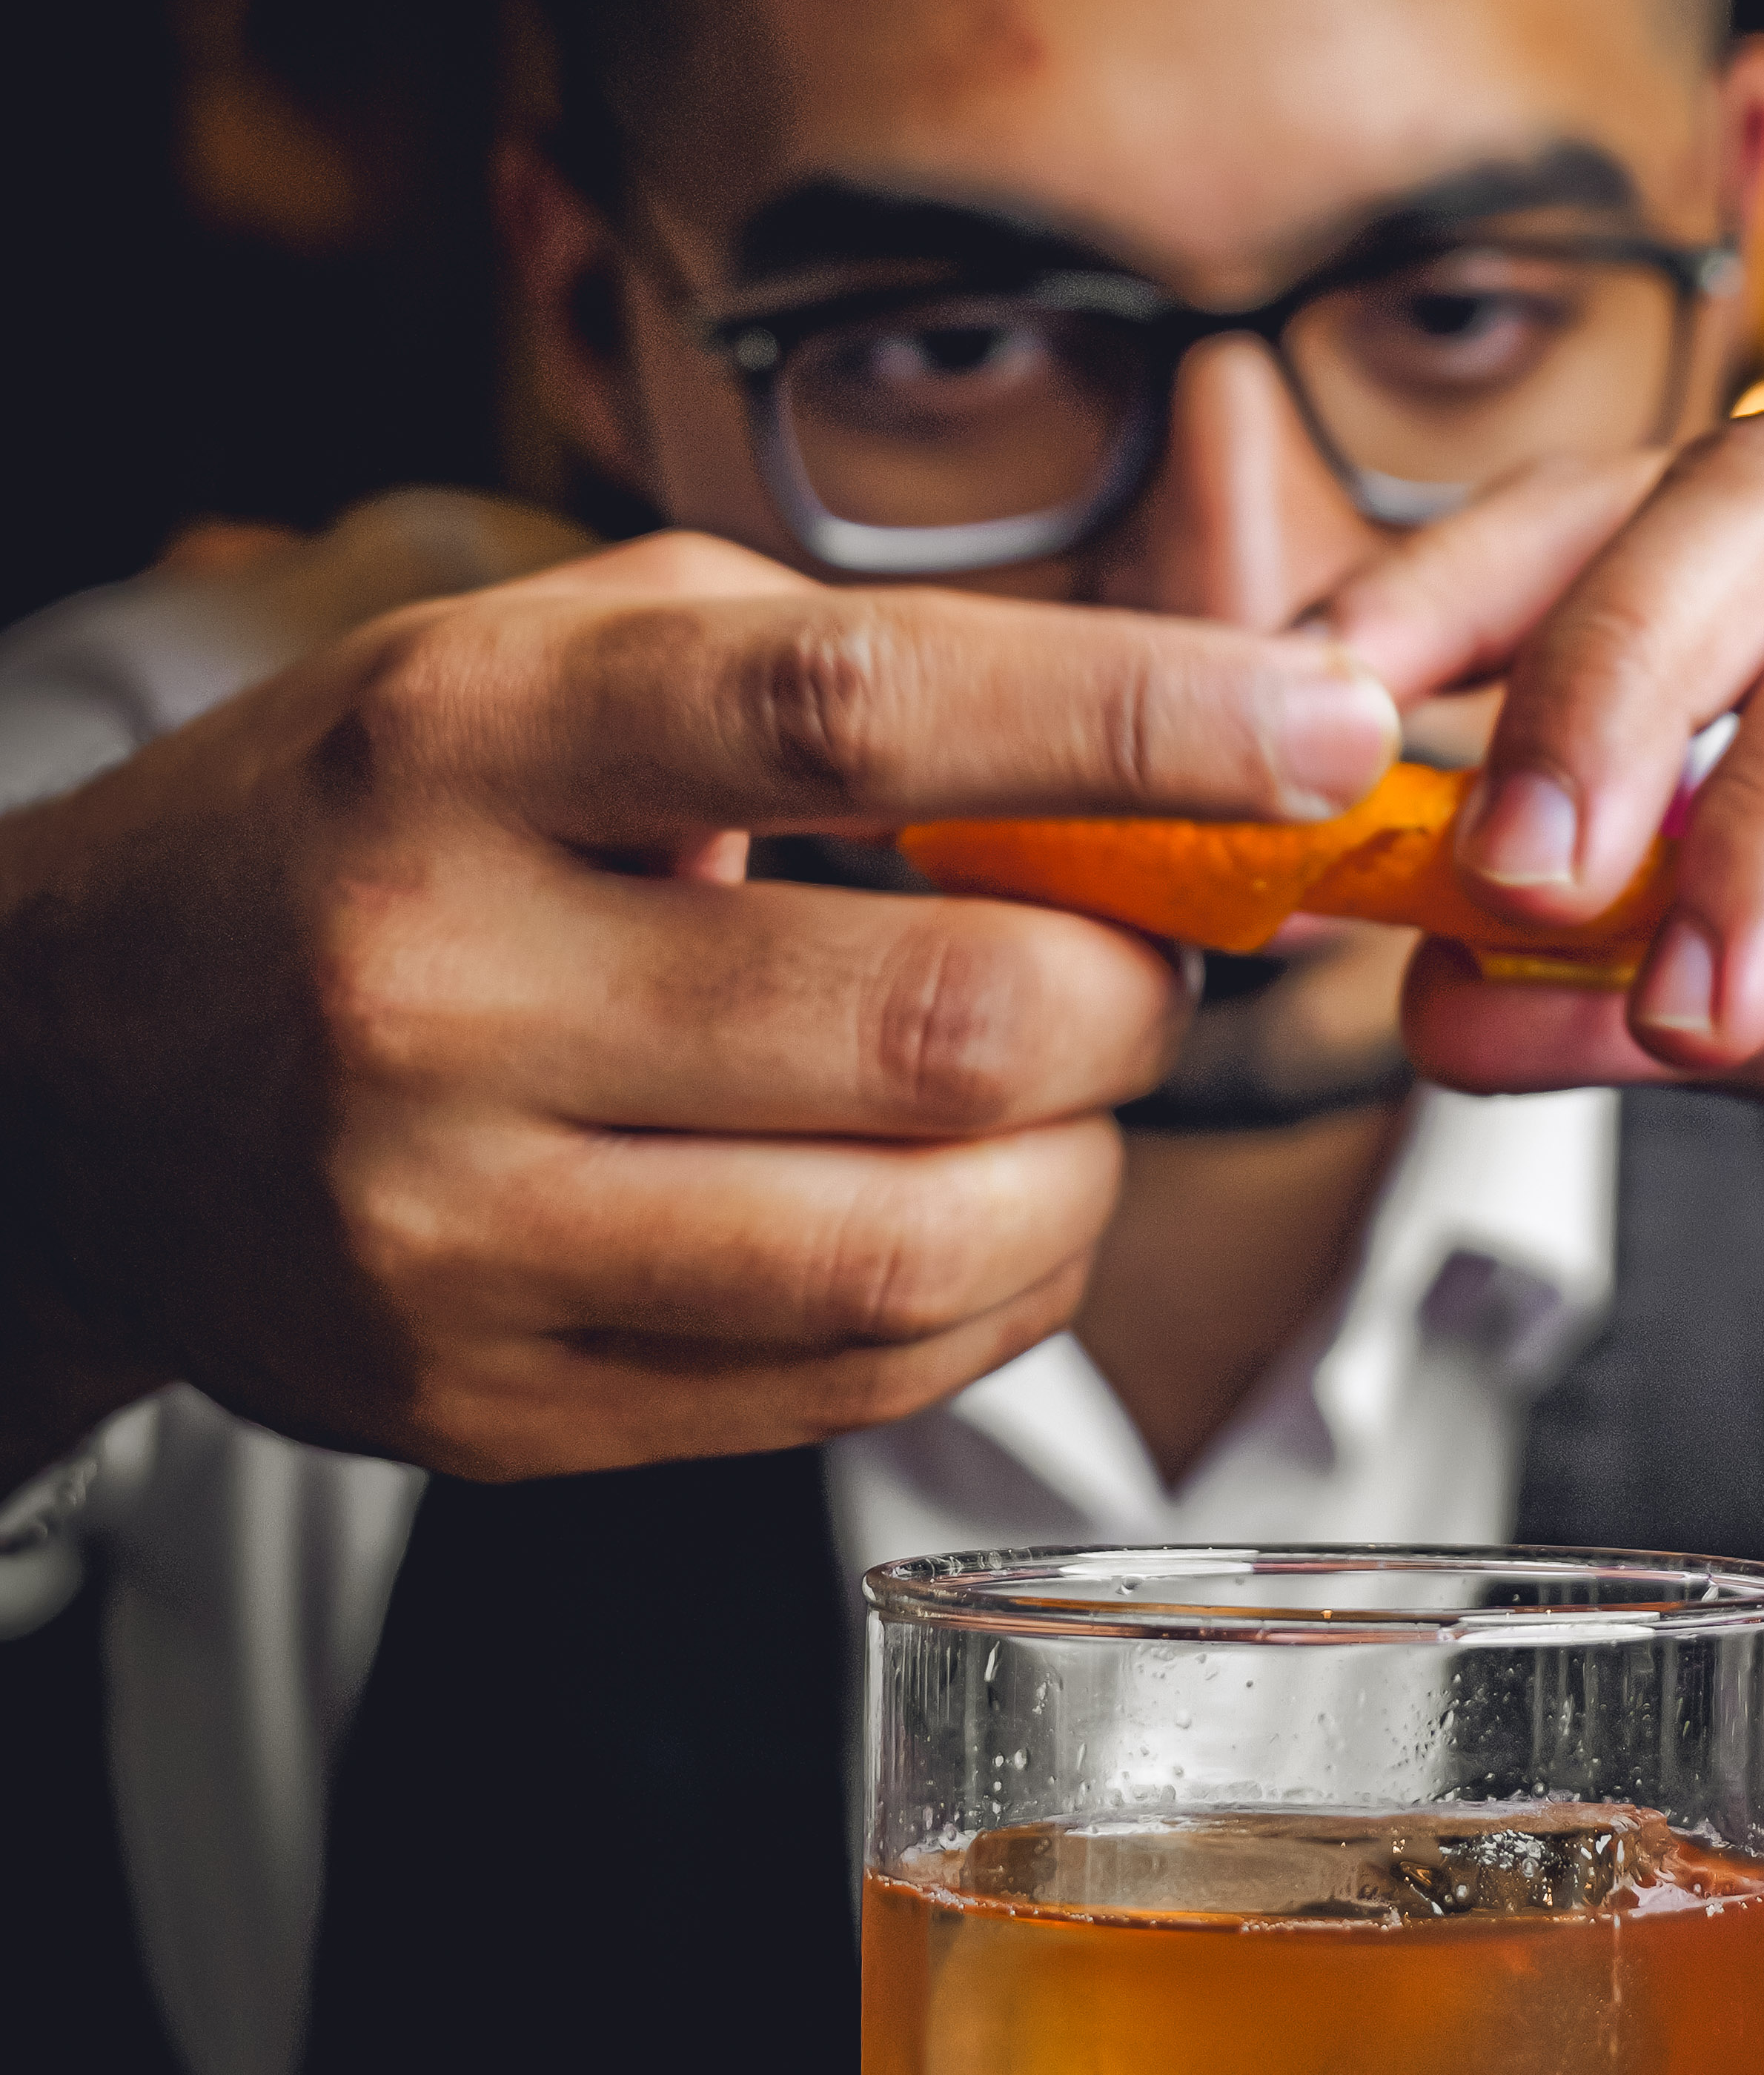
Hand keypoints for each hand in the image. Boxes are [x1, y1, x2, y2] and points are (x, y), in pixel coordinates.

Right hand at [0, 531, 1397, 1479]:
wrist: (71, 1075)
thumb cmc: (373, 822)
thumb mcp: (546, 658)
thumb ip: (836, 676)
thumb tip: (1173, 747)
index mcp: (465, 746)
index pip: (847, 715)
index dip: (1128, 723)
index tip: (1326, 728)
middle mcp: (438, 992)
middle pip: (938, 1028)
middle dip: (1129, 996)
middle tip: (1142, 950)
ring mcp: (455, 1236)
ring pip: (928, 1250)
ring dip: (1085, 1169)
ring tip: (1054, 1089)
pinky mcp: (495, 1416)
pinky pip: (859, 1388)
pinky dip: (992, 1297)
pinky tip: (967, 1208)